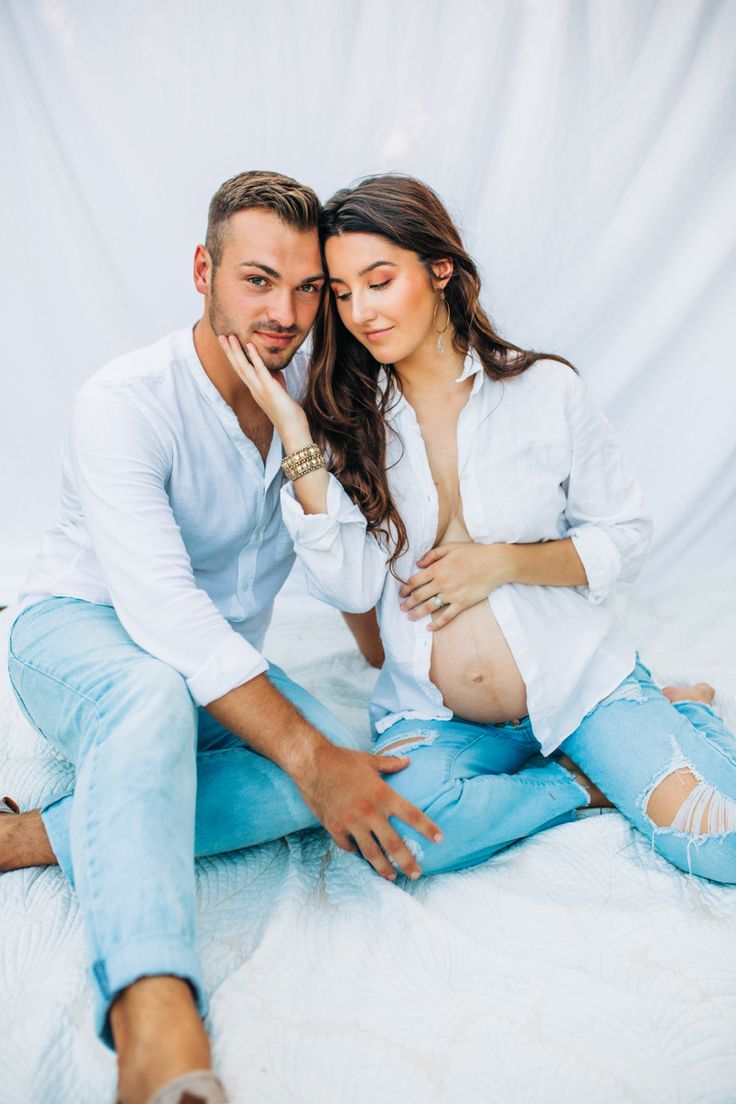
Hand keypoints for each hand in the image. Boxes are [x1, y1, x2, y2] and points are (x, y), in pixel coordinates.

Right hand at [218, 333, 307, 440]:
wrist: (292, 431)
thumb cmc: (288, 414)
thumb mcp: (279, 394)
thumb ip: (274, 382)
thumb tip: (274, 372)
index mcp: (255, 390)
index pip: (241, 370)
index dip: (233, 357)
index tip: (227, 344)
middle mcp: (254, 389)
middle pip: (238, 367)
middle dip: (229, 351)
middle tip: (221, 336)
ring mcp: (260, 390)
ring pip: (244, 367)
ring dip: (236, 351)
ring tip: (230, 337)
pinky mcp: (270, 390)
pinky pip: (261, 371)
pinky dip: (255, 357)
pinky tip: (250, 345)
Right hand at [292, 742, 442, 879]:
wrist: (312, 764)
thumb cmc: (342, 760)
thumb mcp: (369, 760)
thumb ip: (390, 764)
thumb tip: (407, 760)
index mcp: (382, 794)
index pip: (411, 815)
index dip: (427, 828)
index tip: (439, 839)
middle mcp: (369, 812)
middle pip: (393, 843)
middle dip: (407, 862)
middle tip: (417, 873)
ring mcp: (351, 822)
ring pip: (371, 852)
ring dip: (383, 867)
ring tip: (392, 876)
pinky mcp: (334, 827)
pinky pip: (348, 846)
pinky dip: (355, 852)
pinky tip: (361, 856)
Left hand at [399, 541, 513, 629]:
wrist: (495, 563)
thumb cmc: (474, 553)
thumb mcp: (451, 547)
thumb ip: (433, 554)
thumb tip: (418, 564)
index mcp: (437, 568)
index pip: (415, 580)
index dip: (406, 588)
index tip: (401, 594)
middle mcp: (441, 582)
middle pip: (419, 595)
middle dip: (407, 603)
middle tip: (401, 608)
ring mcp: (451, 594)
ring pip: (429, 607)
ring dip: (417, 613)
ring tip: (409, 617)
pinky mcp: (462, 603)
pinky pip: (446, 616)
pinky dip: (437, 624)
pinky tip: (429, 628)